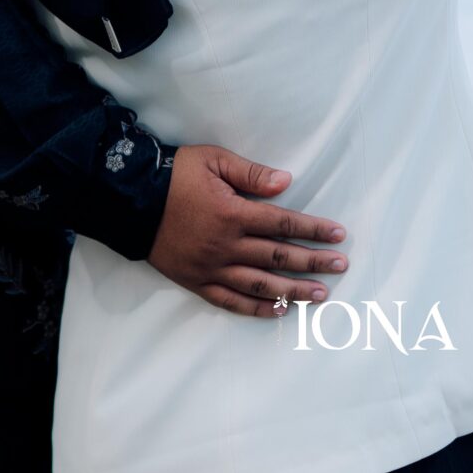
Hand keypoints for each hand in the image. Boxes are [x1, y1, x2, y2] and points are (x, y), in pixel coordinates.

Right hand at [148, 144, 348, 316]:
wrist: (131, 202)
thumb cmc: (175, 176)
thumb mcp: (212, 160)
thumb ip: (251, 173)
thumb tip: (286, 182)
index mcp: (233, 213)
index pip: (283, 224)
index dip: (313, 229)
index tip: (338, 235)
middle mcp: (227, 245)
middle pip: (279, 256)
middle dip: (313, 262)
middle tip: (341, 266)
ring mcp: (212, 268)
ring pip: (261, 284)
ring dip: (293, 290)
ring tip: (320, 294)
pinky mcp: (197, 282)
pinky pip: (231, 301)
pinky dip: (257, 309)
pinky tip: (279, 312)